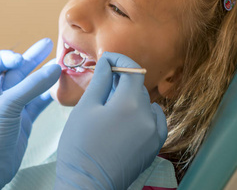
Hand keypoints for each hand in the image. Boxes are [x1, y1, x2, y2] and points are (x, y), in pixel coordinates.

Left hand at [0, 38, 60, 189]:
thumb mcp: (8, 104)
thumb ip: (32, 85)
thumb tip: (55, 68)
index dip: (8, 57)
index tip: (22, 59)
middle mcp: (1, 94)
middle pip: (18, 70)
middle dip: (33, 57)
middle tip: (49, 44)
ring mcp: (14, 107)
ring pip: (32, 85)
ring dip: (46, 75)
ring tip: (61, 64)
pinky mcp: (26, 119)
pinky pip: (40, 101)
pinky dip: (50, 94)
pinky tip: (61, 87)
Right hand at [54, 52, 167, 189]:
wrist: (88, 185)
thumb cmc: (80, 147)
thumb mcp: (85, 109)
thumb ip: (100, 81)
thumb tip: (108, 61)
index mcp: (129, 104)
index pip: (132, 69)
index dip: (120, 60)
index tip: (108, 59)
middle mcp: (148, 116)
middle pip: (138, 86)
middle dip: (122, 81)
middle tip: (103, 85)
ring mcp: (154, 132)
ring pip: (146, 103)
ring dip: (132, 98)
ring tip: (112, 107)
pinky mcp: (155, 145)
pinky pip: (156, 120)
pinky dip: (145, 114)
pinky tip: (130, 119)